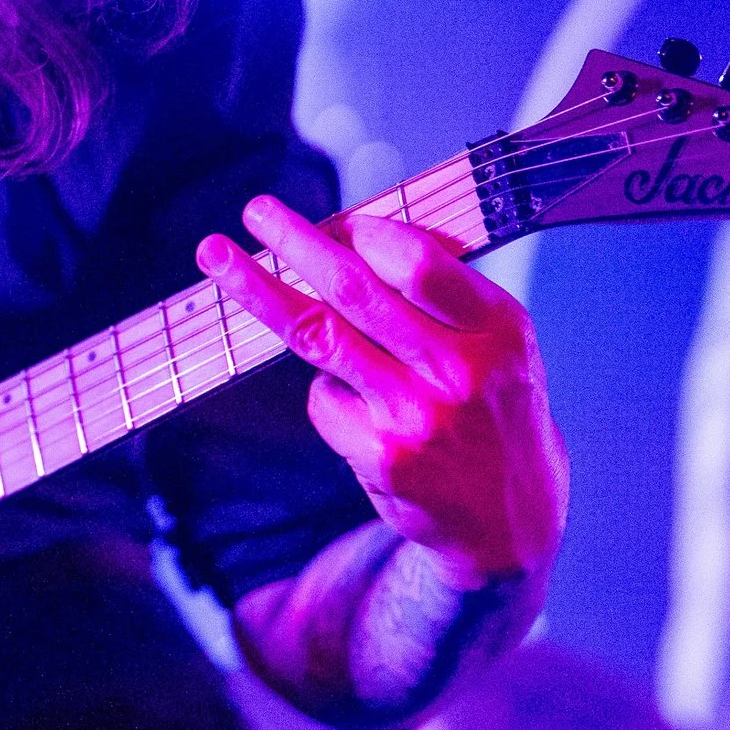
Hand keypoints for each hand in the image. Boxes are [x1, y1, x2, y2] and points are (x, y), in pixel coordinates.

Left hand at [197, 196, 566, 588]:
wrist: (512, 519)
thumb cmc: (496, 407)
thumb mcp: (502, 340)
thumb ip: (446, 292)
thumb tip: (358, 233)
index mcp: (497, 328)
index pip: (416, 263)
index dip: (363, 234)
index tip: (334, 221)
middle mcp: (458, 371)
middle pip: (354, 292)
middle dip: (296, 243)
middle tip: (257, 211)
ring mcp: (415, 418)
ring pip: (318, 336)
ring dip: (259, 290)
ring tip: (217, 256)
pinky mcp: (381, 457)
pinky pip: (323, 398)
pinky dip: (326, 388)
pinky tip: (357, 402)